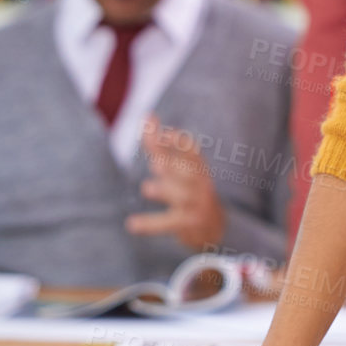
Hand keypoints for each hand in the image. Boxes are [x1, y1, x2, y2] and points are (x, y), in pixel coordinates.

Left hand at [127, 115, 225, 250]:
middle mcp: (201, 184)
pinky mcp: (189, 225)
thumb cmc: (191, 192)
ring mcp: (197, 205)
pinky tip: (131, 224)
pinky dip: (150, 224)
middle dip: (171, 163)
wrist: (214, 228)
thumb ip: (162, 147)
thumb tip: (147, 117)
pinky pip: (169, 223)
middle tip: (155, 159)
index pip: (192, 152)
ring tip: (147, 188)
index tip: (162, 133)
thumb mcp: (179, 169)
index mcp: (198, 169)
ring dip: (166, 191)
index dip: (178, 142)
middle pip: (187, 171)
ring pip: (183, 196)